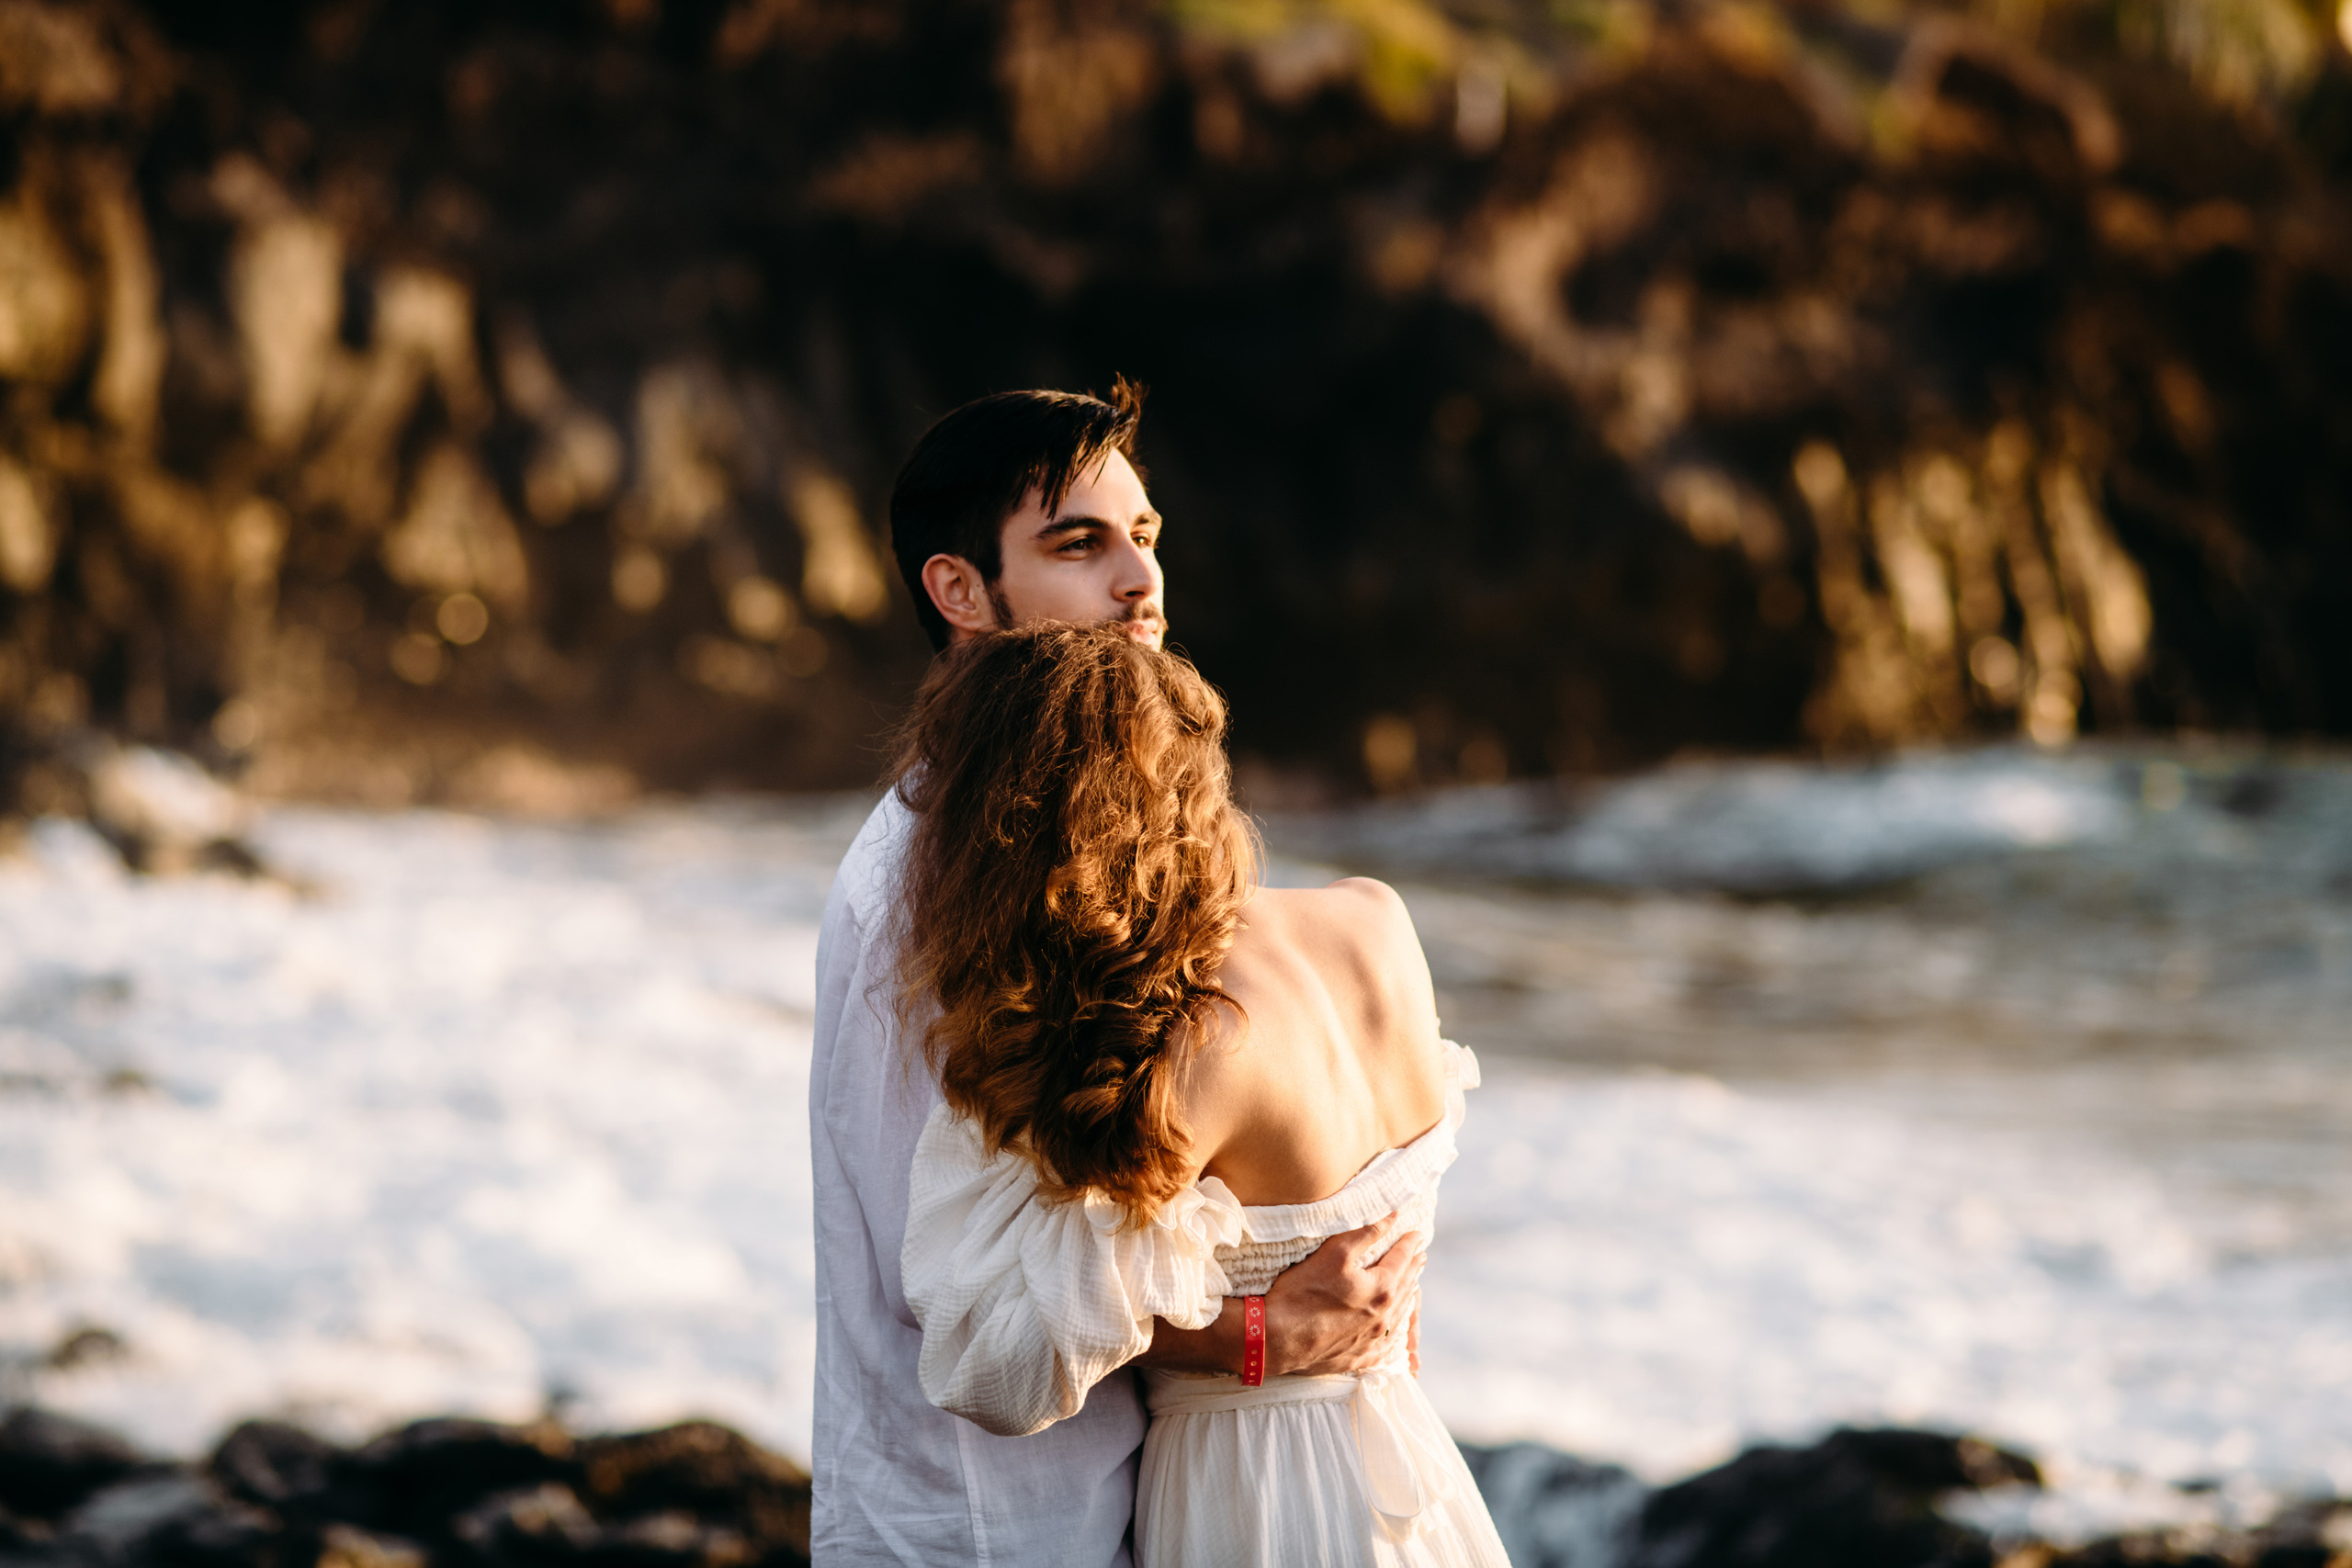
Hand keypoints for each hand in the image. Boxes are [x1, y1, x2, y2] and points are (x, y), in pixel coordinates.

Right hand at [1263, 1212, 1423, 1377]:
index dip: (1409, 1244)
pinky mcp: (1358, 1358)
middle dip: (1412, 1268)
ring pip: (1398, 1316)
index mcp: (1382, 1289)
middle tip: (1419, 1256)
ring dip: (1406, 1297)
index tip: (1416, 1235)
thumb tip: (1393, 1216)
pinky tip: (1393, 1329)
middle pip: (1405, 1287)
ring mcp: (1371, 1340)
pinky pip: (1385, 1345)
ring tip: (1411, 1285)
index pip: (1402, 1260)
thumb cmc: (1303, 1292)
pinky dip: (1393, 1332)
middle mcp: (1383, 1317)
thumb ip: (1367, 1232)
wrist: (1277, 1339)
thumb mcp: (1335, 1252)